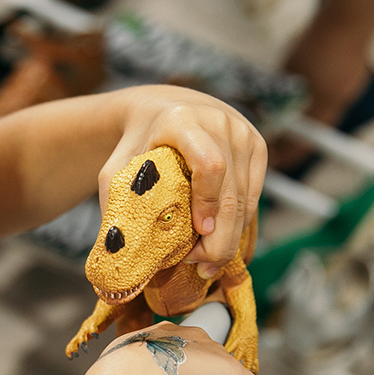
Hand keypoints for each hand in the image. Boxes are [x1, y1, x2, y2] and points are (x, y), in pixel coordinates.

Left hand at [102, 86, 266, 279]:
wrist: (164, 108)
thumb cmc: (138, 141)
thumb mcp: (118, 165)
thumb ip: (115, 200)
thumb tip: (116, 250)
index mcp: (184, 121)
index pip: (210, 165)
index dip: (207, 203)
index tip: (198, 233)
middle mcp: (221, 123)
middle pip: (232, 192)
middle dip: (221, 238)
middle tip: (202, 266)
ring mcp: (244, 134)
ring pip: (247, 200)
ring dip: (231, 237)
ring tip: (207, 261)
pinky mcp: (258, 146)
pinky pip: (254, 196)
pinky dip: (240, 224)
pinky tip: (221, 241)